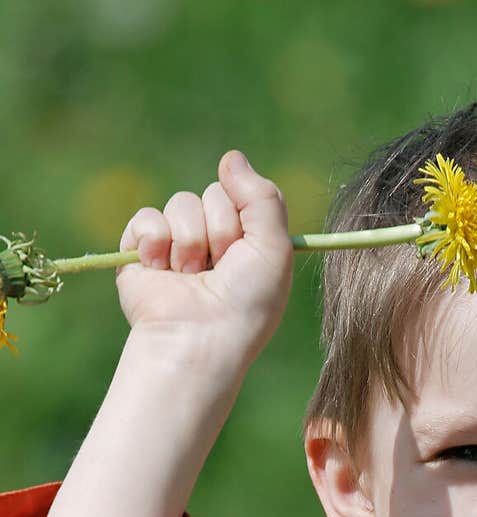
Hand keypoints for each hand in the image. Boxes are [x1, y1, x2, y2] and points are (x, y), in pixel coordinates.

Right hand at [116, 150, 292, 362]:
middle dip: (217, 230)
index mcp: (245, 243)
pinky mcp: (140, 252)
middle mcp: (212, 243)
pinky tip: (160, 271)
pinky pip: (145, 217)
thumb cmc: (245, 302)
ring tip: (190, 277)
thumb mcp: (274, 247)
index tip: (245, 253)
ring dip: (189, 242)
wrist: (200, 337)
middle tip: (217, 270)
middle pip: (212, 195)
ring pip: (180, 203)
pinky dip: (154, 242)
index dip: (243, 219)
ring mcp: (175, 246)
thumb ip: (263, 196)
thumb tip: (231, 157)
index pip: (242, 193)